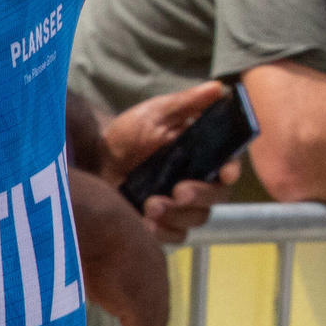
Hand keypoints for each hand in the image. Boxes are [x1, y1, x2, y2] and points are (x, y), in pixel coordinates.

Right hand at [70, 171, 170, 325]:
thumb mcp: (81, 242)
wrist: (88, 213)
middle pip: (156, 321)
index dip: (136, 320)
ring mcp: (153, 292)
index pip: (152, 297)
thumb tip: (45, 268)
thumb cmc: (74, 220)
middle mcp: (157, 277)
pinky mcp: (141, 307)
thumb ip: (77, 260)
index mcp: (147, 258)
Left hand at [96, 82, 242, 240]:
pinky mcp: (162, 224)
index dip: (232, 171)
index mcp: (203, 155)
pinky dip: (164, 233)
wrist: (94, 160)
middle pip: (217, 197)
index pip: (229, 165)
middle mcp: (199, 181)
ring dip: (178, 215)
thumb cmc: (128, 133)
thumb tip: (218, 89)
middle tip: (178, 192)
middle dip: (201, 196)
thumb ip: (187, 103)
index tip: (225, 174)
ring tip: (150, 205)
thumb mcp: (156, 113)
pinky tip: (146, 224)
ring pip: (197, 219)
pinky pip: (176, 237)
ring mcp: (181, 206)